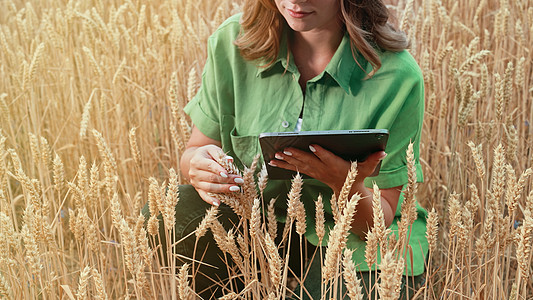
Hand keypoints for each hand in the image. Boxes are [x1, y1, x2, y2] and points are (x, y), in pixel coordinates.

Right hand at [188, 145, 243, 205]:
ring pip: (210, 188)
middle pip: (211, 178)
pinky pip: (204, 196)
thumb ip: (220, 155)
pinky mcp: (198, 189)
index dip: (218, 170)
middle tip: (239, 180)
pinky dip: (211, 200)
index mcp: (197, 161)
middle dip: (227, 180)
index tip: (228, 173)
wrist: (196, 160)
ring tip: (235, 188)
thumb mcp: (212, 149)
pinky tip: (219, 203)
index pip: (209, 166)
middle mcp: (194, 172)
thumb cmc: (207, 154)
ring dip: (223, 189)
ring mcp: (195, 182)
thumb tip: (230, 161)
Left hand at [268, 144, 386, 192]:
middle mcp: (323, 170)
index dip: (320, 153)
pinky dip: (283, 165)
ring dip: (286, 161)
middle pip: (308, 161)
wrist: (347, 191)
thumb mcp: (367, 168)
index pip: (328, 158)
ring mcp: (315, 172)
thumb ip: (374, 159)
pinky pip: (294, 168)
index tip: (312, 145)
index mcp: (336, 166)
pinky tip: (272, 161)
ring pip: (299, 165)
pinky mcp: (310, 173)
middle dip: (296, 155)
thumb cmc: (357, 175)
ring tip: (275, 155)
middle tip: (284, 149)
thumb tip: (384, 151)